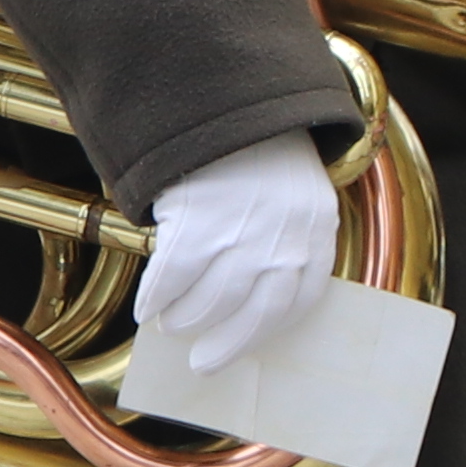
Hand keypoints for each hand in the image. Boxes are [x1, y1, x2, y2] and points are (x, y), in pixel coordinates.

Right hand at [135, 136, 340, 381]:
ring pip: (211, 299)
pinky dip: (158, 298)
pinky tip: (149, 308)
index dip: (271, 329)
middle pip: (256, 312)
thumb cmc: (257, 155)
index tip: (250, 348)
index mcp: (317, 232)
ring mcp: (243, 232)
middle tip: (204, 364)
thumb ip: (284, 241)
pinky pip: (174, 277)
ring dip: (187, 320)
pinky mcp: (200, 222)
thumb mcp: (293, 196)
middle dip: (227, 344)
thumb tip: (247, 300)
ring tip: (172, 326)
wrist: (226, 102)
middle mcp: (285, 238)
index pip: (301, 299)